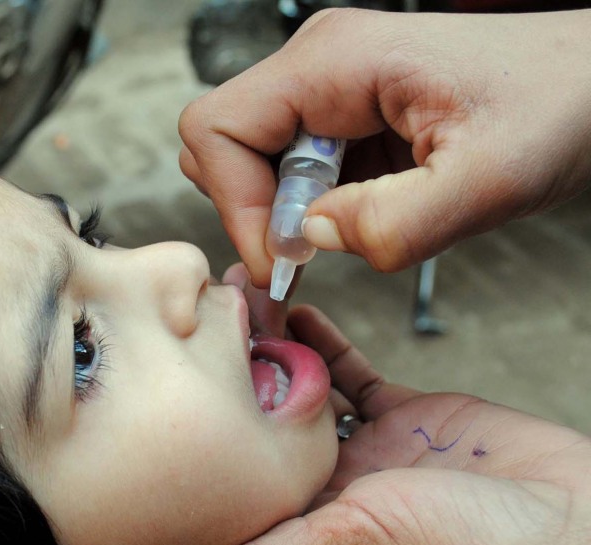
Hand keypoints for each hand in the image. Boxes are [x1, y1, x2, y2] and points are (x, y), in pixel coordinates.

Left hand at [154, 306, 590, 544]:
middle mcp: (323, 497)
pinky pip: (350, 374)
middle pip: (252, 433)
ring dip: (264, 352)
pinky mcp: (404, 418)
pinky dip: (321, 342)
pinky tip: (288, 308)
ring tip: (226, 303)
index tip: (149, 401)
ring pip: (296, 394)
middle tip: (183, 325)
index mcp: (298, 540)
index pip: (224, 495)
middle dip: (218, 383)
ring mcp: (364, 454)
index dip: (187, 452)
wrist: (574, 532)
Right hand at [179, 9, 590, 287]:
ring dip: (280, 211)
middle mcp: (317, 65)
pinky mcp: (341, 114)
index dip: (233, 203)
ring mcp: (326, 88)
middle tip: (314, 247)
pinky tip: (360, 215)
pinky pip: (288, 167)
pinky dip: (307, 208)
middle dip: (251, 210)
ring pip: (249, 160)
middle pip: (220, 146)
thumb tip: (308, 240)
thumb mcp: (490, 180)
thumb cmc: (558, 105)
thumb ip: (392, 223)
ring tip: (348, 226)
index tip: (284, 257)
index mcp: (333, 61)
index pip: (216, 129)